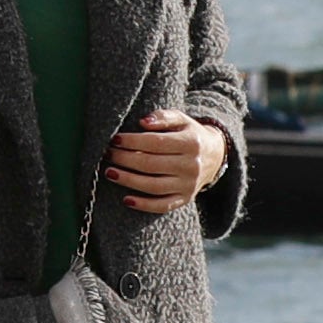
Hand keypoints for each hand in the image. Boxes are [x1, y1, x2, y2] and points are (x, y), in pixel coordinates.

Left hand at [106, 108, 227, 215]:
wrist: (214, 156)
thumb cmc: (190, 134)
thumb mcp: (182, 119)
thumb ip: (163, 117)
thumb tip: (143, 122)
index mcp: (191, 143)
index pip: (156, 142)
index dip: (132, 141)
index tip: (115, 139)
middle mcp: (192, 165)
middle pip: (151, 164)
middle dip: (125, 159)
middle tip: (108, 154)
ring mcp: (188, 185)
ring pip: (153, 186)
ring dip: (128, 180)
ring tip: (110, 172)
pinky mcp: (185, 199)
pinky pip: (162, 206)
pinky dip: (143, 205)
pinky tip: (126, 199)